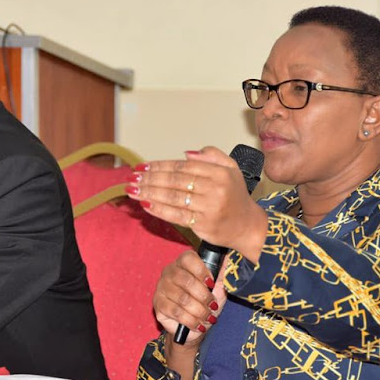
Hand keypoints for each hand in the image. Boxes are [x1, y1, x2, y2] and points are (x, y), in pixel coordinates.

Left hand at [126, 147, 267, 260]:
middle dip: (150, 179)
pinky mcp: (203, 224)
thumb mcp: (231, 169)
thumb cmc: (235, 196)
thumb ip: (212, 156)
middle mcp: (214, 188)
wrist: (247, 226)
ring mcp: (209, 207)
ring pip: (173, 197)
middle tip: (132, 177)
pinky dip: (159, 210)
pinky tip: (145, 205)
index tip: (142, 166)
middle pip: (175, 181)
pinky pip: (177, 216)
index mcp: (219, 172)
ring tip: (132, 190)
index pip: (183, 166)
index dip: (160, 166)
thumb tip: (186, 154)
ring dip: (149, 193)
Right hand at [153, 250, 226, 346]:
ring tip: (208, 317)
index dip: (201, 271)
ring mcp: (161, 288)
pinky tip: (198, 324)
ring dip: (199, 310)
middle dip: (203, 296)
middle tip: (213, 305)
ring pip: (182, 298)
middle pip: (186, 280)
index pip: (188, 259)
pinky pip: (176, 312)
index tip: (211, 283)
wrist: (194, 326)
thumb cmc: (205, 303)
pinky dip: (191, 320)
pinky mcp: (158, 305)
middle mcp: (169, 272)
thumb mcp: (217, 287)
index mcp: (182, 262)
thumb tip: (226, 258)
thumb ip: (220, 273)